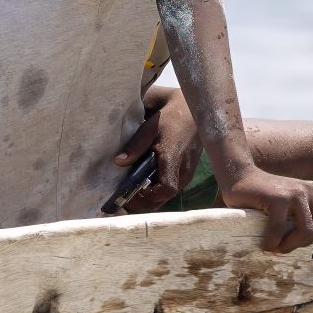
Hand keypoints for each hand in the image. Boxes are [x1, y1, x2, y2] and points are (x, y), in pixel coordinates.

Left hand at [113, 88, 200, 212]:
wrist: (194, 110)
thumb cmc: (172, 116)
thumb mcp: (151, 126)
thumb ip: (136, 144)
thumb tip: (119, 162)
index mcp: (174, 160)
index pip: (166, 190)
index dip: (148, 197)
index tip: (131, 193)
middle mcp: (184, 171)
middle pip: (164, 198)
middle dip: (145, 202)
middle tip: (126, 198)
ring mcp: (188, 172)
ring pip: (168, 195)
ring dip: (151, 197)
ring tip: (133, 191)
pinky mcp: (188, 171)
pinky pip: (172, 187)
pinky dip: (158, 190)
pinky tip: (146, 183)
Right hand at [219, 168, 312, 252]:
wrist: (238, 176)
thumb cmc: (263, 195)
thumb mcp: (291, 201)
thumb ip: (304, 213)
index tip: (309, 237)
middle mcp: (309, 189)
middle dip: (309, 242)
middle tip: (289, 244)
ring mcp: (295, 193)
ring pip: (307, 232)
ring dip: (291, 246)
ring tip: (277, 246)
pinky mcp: (278, 198)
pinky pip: (280, 231)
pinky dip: (272, 243)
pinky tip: (265, 244)